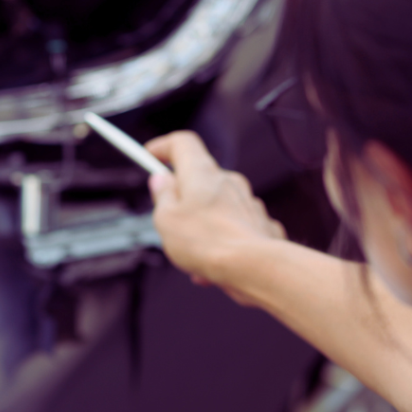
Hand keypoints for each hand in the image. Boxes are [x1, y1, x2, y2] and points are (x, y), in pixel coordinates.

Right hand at [146, 131, 285, 299]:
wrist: (254, 267)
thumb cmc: (209, 243)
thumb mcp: (166, 220)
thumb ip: (162, 197)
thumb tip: (162, 182)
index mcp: (201, 173)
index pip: (182, 143)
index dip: (163, 147)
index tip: (151, 155)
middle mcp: (228, 181)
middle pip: (199, 178)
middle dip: (182, 197)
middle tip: (167, 218)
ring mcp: (247, 202)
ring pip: (217, 207)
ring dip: (201, 225)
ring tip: (191, 253)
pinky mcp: (260, 225)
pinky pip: (234, 228)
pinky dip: (221, 242)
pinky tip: (211, 268)